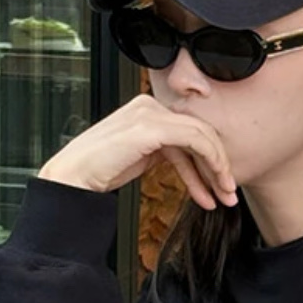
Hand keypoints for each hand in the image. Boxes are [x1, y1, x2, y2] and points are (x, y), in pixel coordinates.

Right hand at [38, 98, 237, 206]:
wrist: (73, 178)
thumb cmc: (100, 170)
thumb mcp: (140, 157)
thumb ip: (164, 151)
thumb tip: (190, 162)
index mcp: (146, 109)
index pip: (189, 130)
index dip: (209, 161)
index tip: (219, 189)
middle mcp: (149, 105)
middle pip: (200, 132)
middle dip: (219, 166)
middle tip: (230, 195)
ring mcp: (149, 113)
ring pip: (202, 136)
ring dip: (218, 169)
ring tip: (224, 198)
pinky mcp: (150, 127)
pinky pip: (194, 140)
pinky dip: (210, 163)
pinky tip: (210, 189)